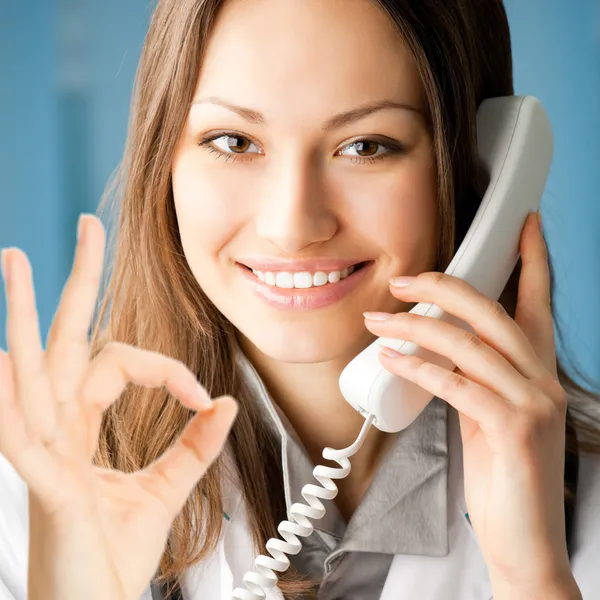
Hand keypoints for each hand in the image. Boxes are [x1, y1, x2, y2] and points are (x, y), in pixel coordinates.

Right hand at [0, 215, 237, 599]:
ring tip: (16, 262)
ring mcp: (45, 454)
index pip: (119, 364)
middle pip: (61, 342)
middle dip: (70, 285)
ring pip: (31, 372)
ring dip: (23, 316)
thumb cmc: (118, 556)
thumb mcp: (168, 489)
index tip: (203, 396)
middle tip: (81, 230)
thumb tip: (226, 403)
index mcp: (82, 426)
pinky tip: (3, 357)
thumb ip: (195, 446)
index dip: (166, 368)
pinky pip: (19, 436)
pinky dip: (7, 398)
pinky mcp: (46, 487)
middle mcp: (58, 429)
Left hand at [362, 212, 579, 596]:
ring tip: (378, 323)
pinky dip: (419, 368)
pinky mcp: (513, 430)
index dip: (533, 260)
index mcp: (537, 371)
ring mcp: (532, 403)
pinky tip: (390, 360)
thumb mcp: (490, 413)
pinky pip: (458, 385)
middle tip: (402, 281)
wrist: (524, 536)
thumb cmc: (502, 472)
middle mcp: (542, 379)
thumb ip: (473, 376)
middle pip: (493, 313)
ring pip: (469, 345)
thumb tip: (429, 347)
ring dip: (415, 328)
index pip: (538, 303)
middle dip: (444, 288)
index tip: (525, 224)